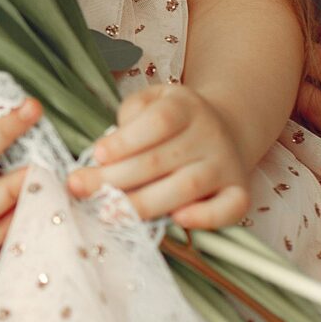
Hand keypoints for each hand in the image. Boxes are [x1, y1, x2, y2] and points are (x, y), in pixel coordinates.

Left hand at [64, 85, 250, 229]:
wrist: (224, 127)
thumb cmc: (172, 119)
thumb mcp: (151, 100)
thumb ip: (130, 115)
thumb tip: (108, 150)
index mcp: (185, 106)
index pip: (158, 121)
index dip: (126, 140)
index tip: (96, 155)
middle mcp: (209, 135)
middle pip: (161, 160)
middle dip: (116, 179)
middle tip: (80, 189)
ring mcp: (226, 165)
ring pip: (186, 188)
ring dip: (144, 204)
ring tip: (109, 213)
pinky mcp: (239, 191)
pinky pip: (230, 208)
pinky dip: (206, 218)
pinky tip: (176, 221)